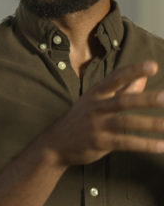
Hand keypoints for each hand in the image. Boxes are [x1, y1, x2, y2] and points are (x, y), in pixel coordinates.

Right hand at [39, 60, 163, 167]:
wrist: (57, 142)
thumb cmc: (82, 118)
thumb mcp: (97, 100)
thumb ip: (122, 89)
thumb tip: (143, 77)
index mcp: (96, 93)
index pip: (116, 78)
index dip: (133, 71)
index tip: (152, 65)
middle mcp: (96, 106)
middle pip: (123, 101)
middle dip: (145, 99)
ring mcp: (97, 125)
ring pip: (126, 123)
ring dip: (149, 124)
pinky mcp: (100, 142)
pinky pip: (125, 143)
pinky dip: (144, 145)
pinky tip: (161, 146)